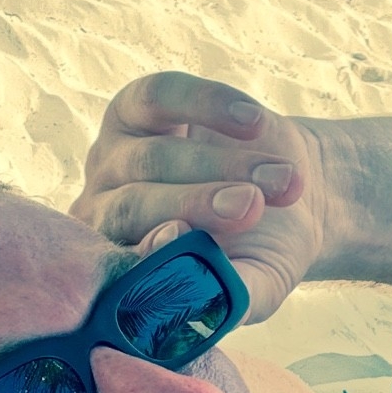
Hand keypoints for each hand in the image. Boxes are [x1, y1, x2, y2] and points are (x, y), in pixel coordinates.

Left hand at [68, 70, 337, 323]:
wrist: (289, 189)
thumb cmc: (265, 250)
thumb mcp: (258, 285)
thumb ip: (228, 296)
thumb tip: (196, 280)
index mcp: (117, 270)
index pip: (115, 268)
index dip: (149, 257)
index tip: (193, 246)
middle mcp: (102, 213)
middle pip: (131, 206)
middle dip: (195, 204)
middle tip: (252, 208)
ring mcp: (114, 156)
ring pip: (153, 157)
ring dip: (223, 165)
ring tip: (283, 180)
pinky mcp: (136, 106)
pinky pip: (161, 96)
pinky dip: (209, 106)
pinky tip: (254, 122)